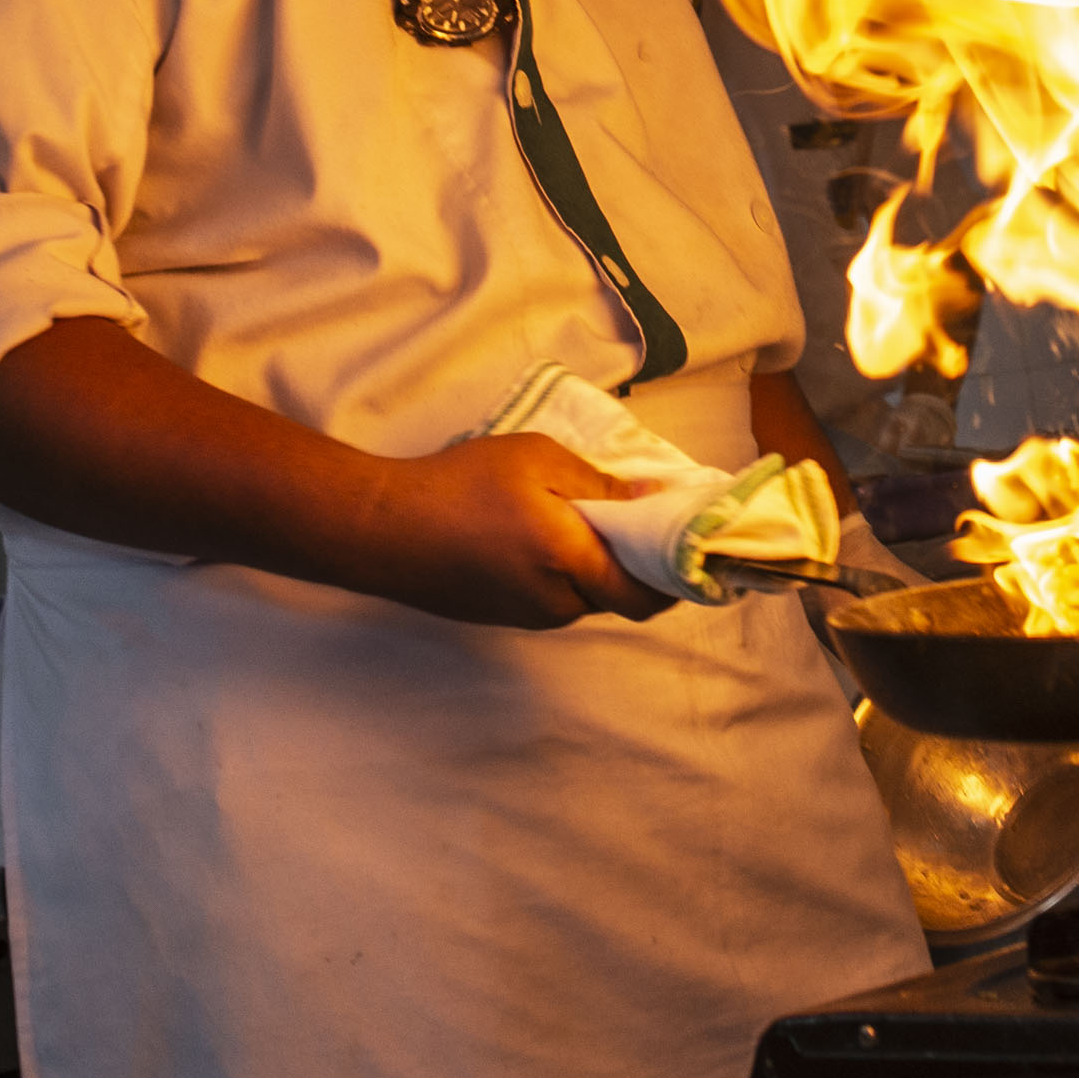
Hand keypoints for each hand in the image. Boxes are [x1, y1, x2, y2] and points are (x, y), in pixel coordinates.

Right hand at [352, 434, 662, 629]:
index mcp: (572, 566)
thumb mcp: (537, 460)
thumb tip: (656, 502)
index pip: (648, 595)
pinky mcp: (501, 617)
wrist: (380, 528)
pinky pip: (554, 596)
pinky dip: (567, 571)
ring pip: (586, 595)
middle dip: (640, 563)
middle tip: (647, 518)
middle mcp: (556, 605)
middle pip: (619, 595)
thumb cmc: (461, 484)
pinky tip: (550, 533)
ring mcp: (526, 617)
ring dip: (600, 566)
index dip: (680, 575)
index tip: (697, 545)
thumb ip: (601, 486)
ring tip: (593, 516)